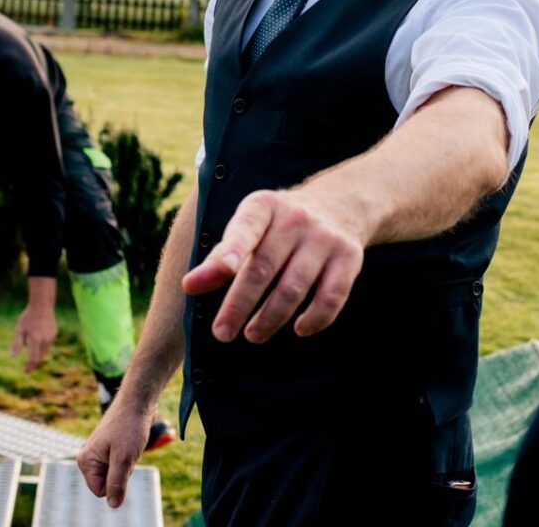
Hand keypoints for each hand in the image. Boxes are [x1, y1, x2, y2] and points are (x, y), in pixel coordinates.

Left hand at [11, 303, 57, 372]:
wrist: (42, 305)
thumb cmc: (27, 317)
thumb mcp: (19, 329)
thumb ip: (17, 344)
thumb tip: (12, 357)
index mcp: (34, 340)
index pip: (33, 359)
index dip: (29, 367)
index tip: (26, 371)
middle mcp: (44, 340)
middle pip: (39, 357)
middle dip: (33, 363)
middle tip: (28, 367)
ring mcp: (51, 337)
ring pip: (45, 351)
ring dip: (38, 354)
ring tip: (31, 347)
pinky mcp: (54, 334)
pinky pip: (48, 344)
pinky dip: (43, 346)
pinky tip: (38, 338)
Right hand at [77, 392, 155, 507]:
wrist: (137, 402)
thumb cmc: (129, 427)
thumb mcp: (124, 458)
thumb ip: (117, 482)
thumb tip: (113, 505)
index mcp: (85, 461)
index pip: (101, 491)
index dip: (116, 482)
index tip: (122, 461)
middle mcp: (87, 458)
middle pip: (107, 483)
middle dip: (121, 474)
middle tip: (126, 452)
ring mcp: (97, 454)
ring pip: (115, 475)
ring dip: (126, 465)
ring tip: (128, 446)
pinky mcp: (108, 450)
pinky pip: (119, 465)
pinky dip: (128, 459)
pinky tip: (128, 444)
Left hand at [180, 188, 365, 343]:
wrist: (339, 204)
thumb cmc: (279, 226)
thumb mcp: (249, 227)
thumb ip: (220, 257)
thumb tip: (189, 287)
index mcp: (264, 206)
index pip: (243, 231)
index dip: (227, 255)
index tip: (206, 280)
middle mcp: (296, 218)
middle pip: (264, 268)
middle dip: (239, 305)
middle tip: (221, 333)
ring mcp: (325, 238)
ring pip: (294, 288)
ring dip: (270, 318)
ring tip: (253, 335)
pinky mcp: (349, 257)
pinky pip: (331, 297)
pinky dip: (315, 319)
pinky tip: (298, 329)